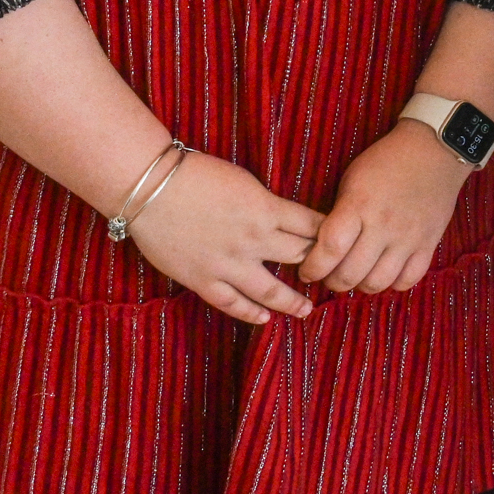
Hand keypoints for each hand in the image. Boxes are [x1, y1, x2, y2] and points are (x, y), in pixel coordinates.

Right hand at [123, 150, 324, 325]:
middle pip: (299, 257)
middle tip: (332, 276)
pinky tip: (264, 318)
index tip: (342, 242)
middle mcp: (254, 240)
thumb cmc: (197, 175)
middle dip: (319, 266)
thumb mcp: (245, 181)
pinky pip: (231, 303)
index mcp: (267, 210)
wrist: (150, 187)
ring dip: (292, 301)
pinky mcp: (202, 279)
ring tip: (307, 309)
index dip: (330, 235)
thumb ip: (266, 204)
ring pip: (270, 290)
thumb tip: (284, 219)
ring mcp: (228, 264)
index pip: (312, 226)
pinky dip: (250, 313)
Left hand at [300, 122, 470, 296]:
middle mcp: (383, 226)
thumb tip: (323, 248)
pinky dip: (392, 283)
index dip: (312, 268)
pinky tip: (385, 272)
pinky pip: (408, 279)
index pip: (329, 251)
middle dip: (332, 281)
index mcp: (358, 206)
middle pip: (350, 274)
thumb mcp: (352, 181)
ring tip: (357, 276)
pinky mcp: (429, 243)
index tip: (307, 271)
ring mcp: (408, 238)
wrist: (434, 150)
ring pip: (378, 283)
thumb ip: (339, 216)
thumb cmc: (385, 161)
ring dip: (360, 286)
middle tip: (330, 275)